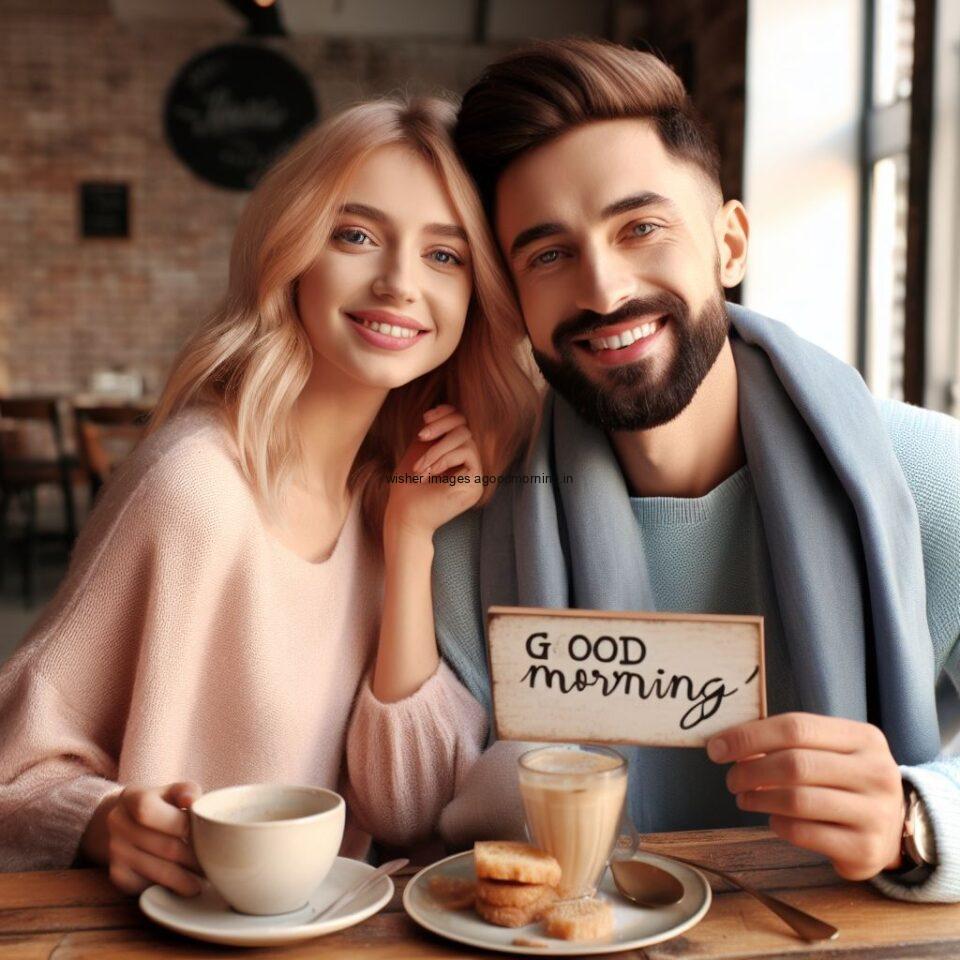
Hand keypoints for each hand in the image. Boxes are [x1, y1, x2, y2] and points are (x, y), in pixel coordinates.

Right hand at [103, 781, 204, 896]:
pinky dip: (168, 888)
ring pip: (158, 871)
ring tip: (206, 881)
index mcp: (132, 797)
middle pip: (164, 846)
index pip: (148, 812)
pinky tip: (184, 886)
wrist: (124, 819)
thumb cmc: (161, 803)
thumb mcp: (171, 791)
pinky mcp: (117, 874)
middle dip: (195, 859)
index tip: (206, 832)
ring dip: (186, 880)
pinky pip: (147, 886)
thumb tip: (193, 800)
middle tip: (216, 865)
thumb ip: (186, 792)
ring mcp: (115, 851)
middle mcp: (118, 824)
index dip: (180, 823)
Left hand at [385, 404, 482, 541]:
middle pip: (465, 427)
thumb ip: (432, 432)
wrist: (405, 517)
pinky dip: (444, 458)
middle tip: (420, 437)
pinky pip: (467, 454)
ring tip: (420, 466)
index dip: (445, 414)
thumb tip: (443, 407)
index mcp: (458, 456)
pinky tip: (430, 472)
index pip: (461, 423)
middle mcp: (470, 465)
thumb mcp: (419, 451)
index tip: (424, 419)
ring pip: (465, 439)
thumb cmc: (407, 487)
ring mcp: (476, 475)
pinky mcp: (476, 483)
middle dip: (440, 427)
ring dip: (437, 448)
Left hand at [707, 713, 905, 880]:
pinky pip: (805, 834)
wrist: (895, 828)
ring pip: (797, 801)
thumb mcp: (831, 751)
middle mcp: (875, 773)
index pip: (795, 727)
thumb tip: (727, 743)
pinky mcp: (865, 849)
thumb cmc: (847, 780)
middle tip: (731, 779)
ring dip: (759, 799)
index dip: (749, 736)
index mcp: (863, 737)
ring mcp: (875, 813)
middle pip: (794, 764)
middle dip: (750, 771)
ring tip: (744, 798)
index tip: (717, 748)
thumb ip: (789, 742)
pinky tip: (774, 819)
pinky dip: (779, 825)